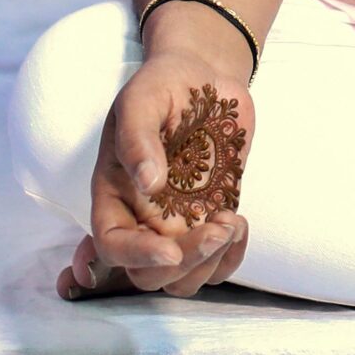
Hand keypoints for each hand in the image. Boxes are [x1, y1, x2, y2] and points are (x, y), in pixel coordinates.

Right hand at [59, 46, 252, 300]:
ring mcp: (180, 223)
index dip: (136, 257)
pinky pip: (220, 262)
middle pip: (152, 275)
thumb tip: (148, 183)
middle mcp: (143, 218)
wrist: (202, 76)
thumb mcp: (141, 100)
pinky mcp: (213, 218)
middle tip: (217, 227)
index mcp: (115, 195)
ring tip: (232, 222)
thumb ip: (138, 139)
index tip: (169, 249)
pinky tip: (241, 225)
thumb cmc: (161, 86)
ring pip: (186, 278)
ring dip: (211, 262)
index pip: (112, 245)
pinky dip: (234, 255)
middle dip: (185, 262)